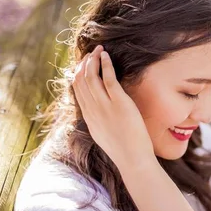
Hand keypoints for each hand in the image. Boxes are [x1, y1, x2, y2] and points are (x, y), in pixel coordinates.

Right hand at [72, 45, 153, 168]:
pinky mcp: (119, 103)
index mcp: (88, 117)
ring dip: (93, 60)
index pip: (77, 90)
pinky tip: (106, 56)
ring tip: (99, 50)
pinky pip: (108, 78)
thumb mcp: (104, 135)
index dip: (78, 74)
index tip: (84, 64)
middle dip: (84, 63)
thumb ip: (99, 121)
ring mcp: (104, 106)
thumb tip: (99, 114)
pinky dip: (105, 64)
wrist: (132, 160)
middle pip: (80, 80)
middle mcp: (92, 110)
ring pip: (91, 76)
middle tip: (91, 53)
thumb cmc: (124, 150)